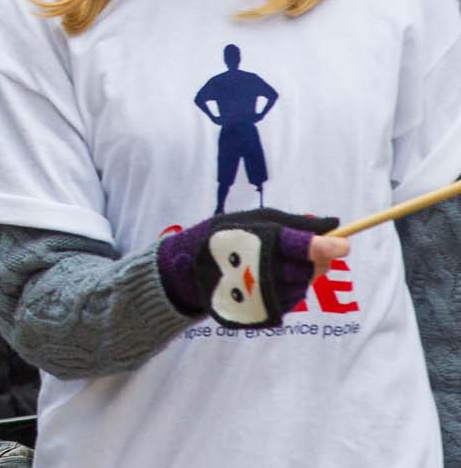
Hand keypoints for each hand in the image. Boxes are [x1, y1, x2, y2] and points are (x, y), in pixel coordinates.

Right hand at [156, 208, 343, 327]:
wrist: (188, 269)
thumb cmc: (226, 236)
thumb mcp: (255, 219)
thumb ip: (295, 223)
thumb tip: (334, 224)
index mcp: (258, 241)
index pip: (299, 246)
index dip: (324, 246)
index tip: (344, 245)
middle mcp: (260, 270)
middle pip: (309, 269)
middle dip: (317, 260)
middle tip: (313, 249)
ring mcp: (261, 295)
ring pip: (303, 287)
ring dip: (304, 275)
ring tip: (282, 263)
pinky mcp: (260, 312)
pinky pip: (291, 301)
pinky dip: (291, 289)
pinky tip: (274, 278)